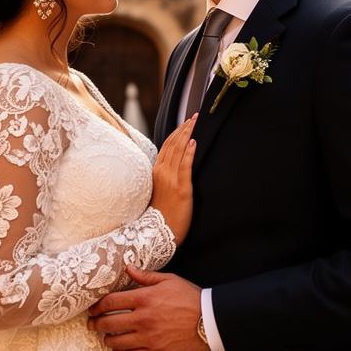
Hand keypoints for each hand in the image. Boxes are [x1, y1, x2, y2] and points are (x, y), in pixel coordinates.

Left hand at [87, 265, 208, 350]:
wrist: (210, 322)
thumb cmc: (190, 297)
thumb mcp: (169, 280)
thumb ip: (145, 276)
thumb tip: (128, 267)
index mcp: (145, 298)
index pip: (111, 302)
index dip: (97, 306)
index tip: (92, 308)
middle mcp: (143, 319)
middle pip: (108, 323)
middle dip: (96, 323)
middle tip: (92, 323)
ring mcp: (148, 339)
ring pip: (116, 341)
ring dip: (107, 338)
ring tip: (106, 336)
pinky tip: (119, 348)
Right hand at [150, 114, 196, 243]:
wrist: (158, 233)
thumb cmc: (161, 214)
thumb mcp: (159, 190)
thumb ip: (165, 175)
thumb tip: (174, 164)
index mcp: (156, 171)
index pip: (167, 146)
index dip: (177, 132)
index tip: (185, 122)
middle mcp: (162, 172)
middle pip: (173, 144)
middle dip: (184, 128)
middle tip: (194, 117)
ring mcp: (171, 179)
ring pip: (178, 151)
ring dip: (187, 134)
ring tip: (195, 122)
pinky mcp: (181, 188)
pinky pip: (185, 166)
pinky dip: (189, 152)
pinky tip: (194, 142)